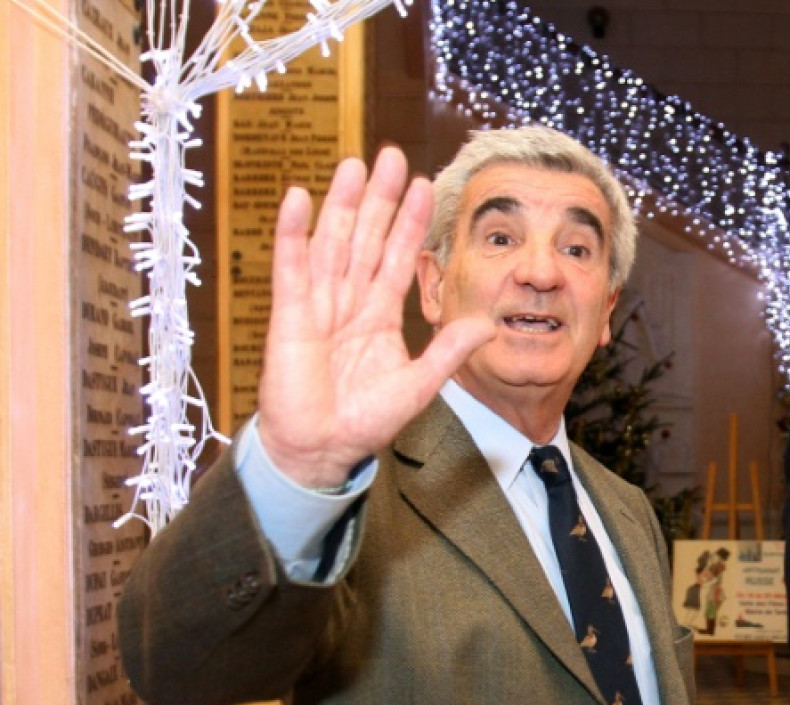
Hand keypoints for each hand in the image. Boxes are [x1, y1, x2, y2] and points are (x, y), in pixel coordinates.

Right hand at [256, 147, 495, 487]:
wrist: (322, 450)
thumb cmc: (364, 423)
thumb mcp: (418, 385)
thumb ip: (448, 353)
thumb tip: (488, 325)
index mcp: (379, 316)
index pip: (399, 257)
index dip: (410, 222)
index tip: (425, 185)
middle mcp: (349, 303)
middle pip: (367, 238)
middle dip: (380, 198)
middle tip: (391, 155)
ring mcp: (317, 305)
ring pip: (332, 243)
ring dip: (342, 204)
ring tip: (354, 163)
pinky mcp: (288, 316)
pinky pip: (290, 267)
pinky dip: (291, 233)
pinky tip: (297, 197)